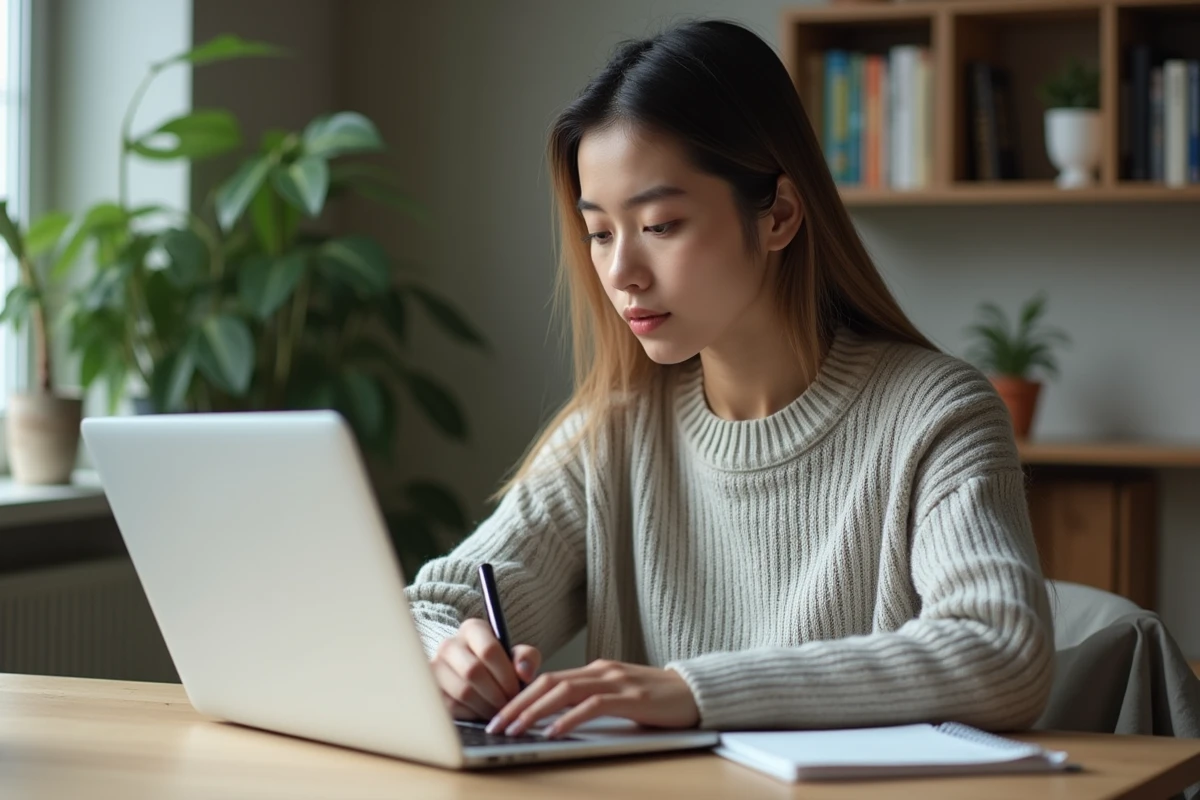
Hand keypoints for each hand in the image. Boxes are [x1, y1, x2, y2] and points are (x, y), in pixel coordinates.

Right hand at [431, 618, 540, 719]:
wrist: (475, 676)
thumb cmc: (499, 664)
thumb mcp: (517, 656)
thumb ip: (527, 658)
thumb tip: (525, 673)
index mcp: (472, 629)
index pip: (489, 649)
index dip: (506, 674)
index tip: (517, 690)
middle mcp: (449, 644)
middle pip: (474, 671)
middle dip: (496, 693)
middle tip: (508, 705)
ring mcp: (435, 667)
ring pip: (463, 691)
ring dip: (485, 706)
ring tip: (498, 711)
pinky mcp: (431, 689)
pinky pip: (452, 706)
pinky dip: (472, 713)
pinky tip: (482, 712)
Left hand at [485, 658, 699, 738]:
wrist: (698, 693)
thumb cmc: (658, 700)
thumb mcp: (619, 696)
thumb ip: (591, 701)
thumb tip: (555, 719)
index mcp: (595, 670)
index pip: (546, 679)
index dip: (519, 696)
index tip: (498, 715)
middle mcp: (602, 671)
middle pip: (548, 682)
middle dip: (517, 704)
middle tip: (494, 725)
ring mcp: (617, 682)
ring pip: (564, 692)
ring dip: (534, 712)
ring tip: (514, 729)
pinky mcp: (632, 698)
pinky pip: (592, 706)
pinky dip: (568, 719)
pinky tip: (553, 732)